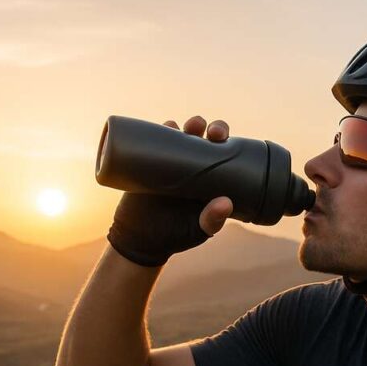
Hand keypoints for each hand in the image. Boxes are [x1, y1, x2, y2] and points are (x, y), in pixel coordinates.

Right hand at [105, 116, 234, 266]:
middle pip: (202, 136)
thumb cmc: (177, 235)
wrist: (140, 240)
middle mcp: (191, 164)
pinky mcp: (147, 165)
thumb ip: (212, 220)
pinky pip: (150, 143)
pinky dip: (155, 133)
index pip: (222, 149)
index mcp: (210, 175)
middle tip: (205, 130)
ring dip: (180, 125)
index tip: (222, 137)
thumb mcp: (199, 230)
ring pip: (176, 135)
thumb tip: (226, 203)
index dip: (224, 137)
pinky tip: (160, 128)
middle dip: (205, 126)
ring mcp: (168, 162)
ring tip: (178, 127)